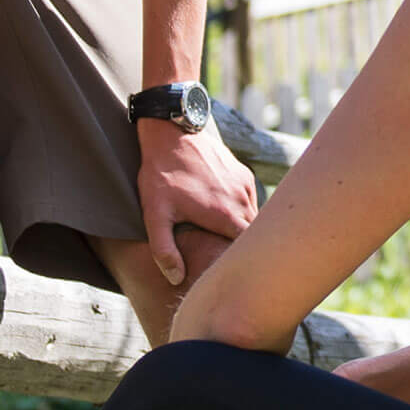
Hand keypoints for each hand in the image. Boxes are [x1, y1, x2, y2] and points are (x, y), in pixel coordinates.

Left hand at [135, 119, 259, 287]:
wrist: (171, 131)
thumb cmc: (161, 174)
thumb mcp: (155, 214)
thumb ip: (164, 250)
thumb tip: (176, 278)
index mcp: (225, 215)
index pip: (249, 251)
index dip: (243, 264)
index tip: (232, 273)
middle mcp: (242, 199)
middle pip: (254, 235)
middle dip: (246, 250)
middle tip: (231, 262)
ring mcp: (244, 184)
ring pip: (254, 216)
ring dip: (244, 229)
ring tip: (226, 240)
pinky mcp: (242, 172)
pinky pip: (249, 198)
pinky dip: (241, 210)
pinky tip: (223, 214)